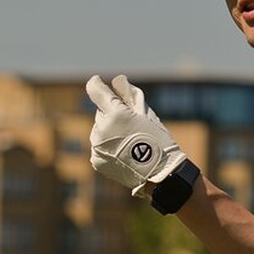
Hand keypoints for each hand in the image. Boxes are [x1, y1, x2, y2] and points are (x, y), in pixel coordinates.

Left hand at [86, 74, 186, 196]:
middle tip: (131, 126)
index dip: (96, 84)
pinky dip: (108, 147)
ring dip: (110, 131)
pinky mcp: (96, 159)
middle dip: (112, 115)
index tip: (98, 81)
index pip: (95, 90)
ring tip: (130, 142)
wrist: (158, 173)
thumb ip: (129, 94)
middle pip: (102, 113)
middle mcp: (102, 128)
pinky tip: (124, 153)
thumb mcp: (146, 112)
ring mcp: (97, 145)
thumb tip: (116, 81)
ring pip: (100, 130)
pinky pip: (100, 146)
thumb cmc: (156, 139)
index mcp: (115, 113)